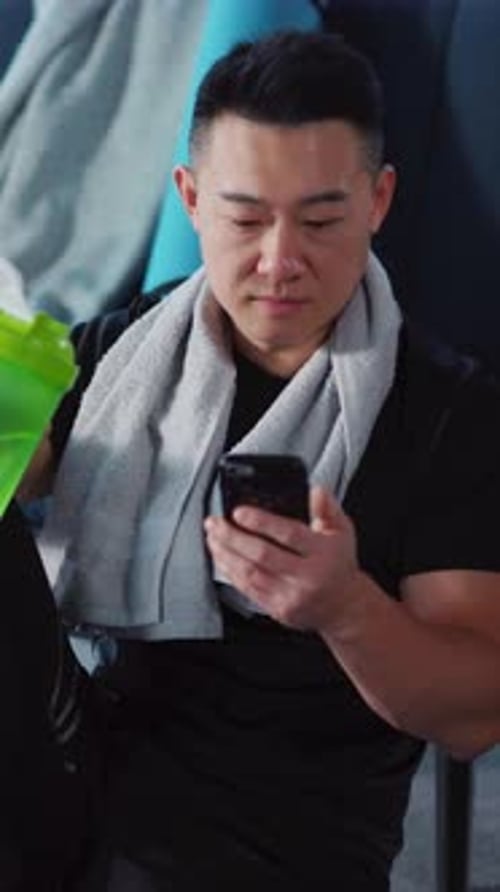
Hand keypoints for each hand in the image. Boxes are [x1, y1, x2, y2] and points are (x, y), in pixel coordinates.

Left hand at [204, 485, 360, 632]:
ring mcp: (291, 595)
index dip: (261, 522)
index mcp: (324, 553)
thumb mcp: (342, 531)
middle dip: (232, 537)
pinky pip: (248, 589)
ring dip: (226, 554)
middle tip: (215, 523)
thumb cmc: (339, 564)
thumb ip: (327, 508)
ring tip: (213, 537)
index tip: (239, 512)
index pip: (289, 535)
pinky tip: (222, 558)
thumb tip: (316, 491)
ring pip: (250, 573)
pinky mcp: (278, 609)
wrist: (343, 606)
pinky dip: (230, 572)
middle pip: (262, 555)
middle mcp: (308, 576)